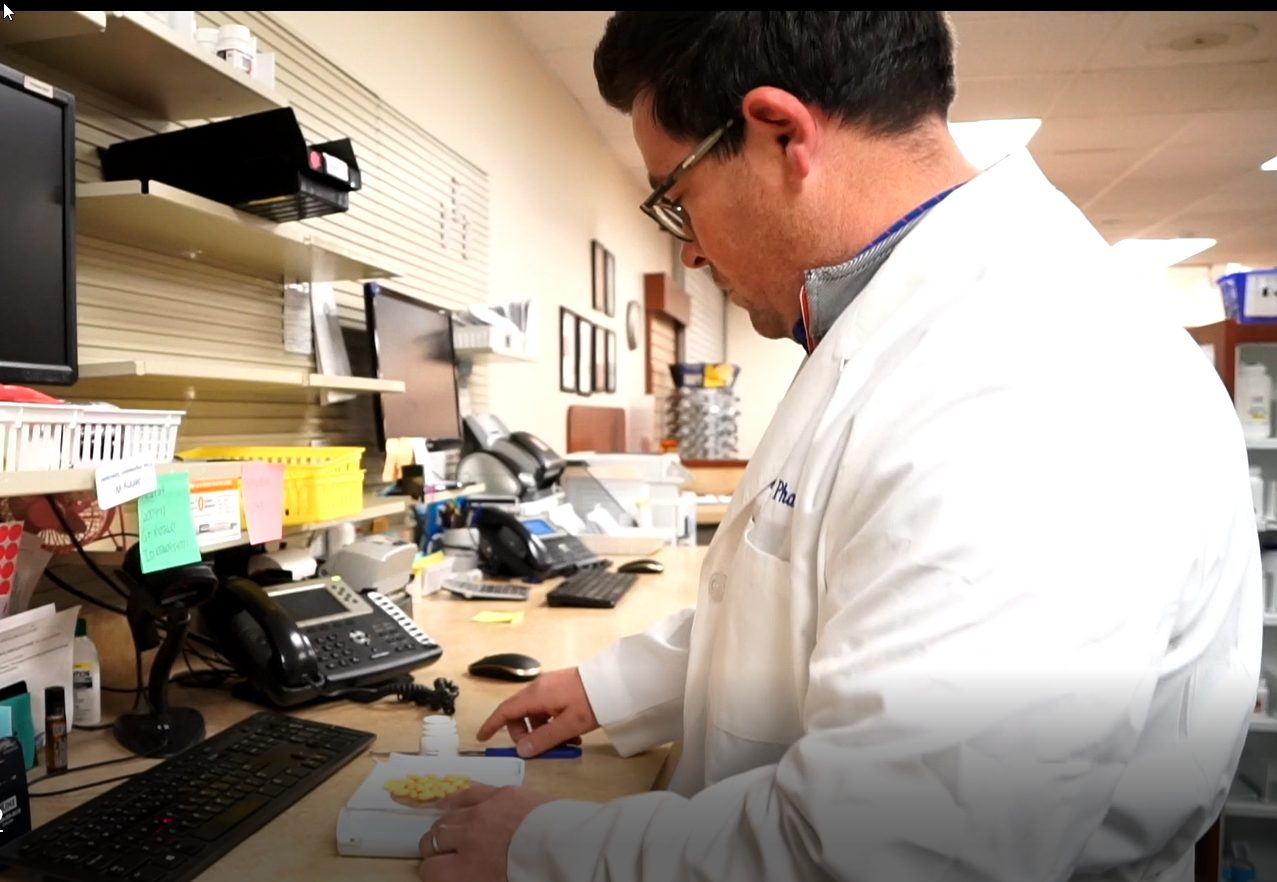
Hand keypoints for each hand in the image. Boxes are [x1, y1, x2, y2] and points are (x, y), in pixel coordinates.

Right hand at [418, 784, 551, 881]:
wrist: (570, 849)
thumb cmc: (536, 877)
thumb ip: (472, 879)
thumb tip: (464, 876)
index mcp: (464, 872)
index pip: (429, 871)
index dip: (433, 873)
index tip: (441, 873)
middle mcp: (466, 840)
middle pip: (434, 840)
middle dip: (435, 849)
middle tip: (445, 854)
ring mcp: (481, 813)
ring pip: (447, 816)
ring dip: (445, 827)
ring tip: (449, 832)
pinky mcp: (500, 794)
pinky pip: (467, 794)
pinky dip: (455, 801)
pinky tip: (449, 804)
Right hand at [476, 667, 598, 756]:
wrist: (614, 682)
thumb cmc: (591, 702)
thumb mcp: (568, 725)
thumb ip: (543, 739)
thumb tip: (521, 750)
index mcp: (535, 695)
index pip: (505, 710)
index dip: (492, 724)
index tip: (482, 737)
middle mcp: (538, 688)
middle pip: (519, 714)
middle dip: (525, 734)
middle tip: (540, 749)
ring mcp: (550, 687)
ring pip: (536, 714)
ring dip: (543, 731)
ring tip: (565, 745)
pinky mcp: (561, 688)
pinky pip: (548, 709)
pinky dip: (553, 723)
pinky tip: (571, 735)